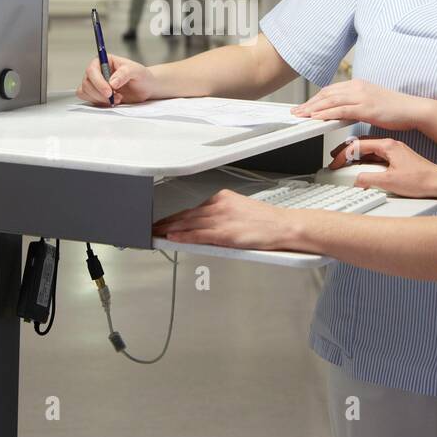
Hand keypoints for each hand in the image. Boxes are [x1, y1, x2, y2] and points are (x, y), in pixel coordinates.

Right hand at [77, 54, 157, 105]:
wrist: (146, 89)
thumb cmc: (141, 76)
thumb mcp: (136, 71)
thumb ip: (124, 73)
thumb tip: (112, 82)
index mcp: (104, 61)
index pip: (92, 70)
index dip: (98, 82)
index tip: (109, 91)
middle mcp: (98, 71)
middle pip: (87, 83)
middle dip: (100, 93)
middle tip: (115, 97)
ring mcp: (96, 83)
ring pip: (86, 92)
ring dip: (101, 99)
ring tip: (117, 98)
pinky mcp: (97, 94)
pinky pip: (89, 99)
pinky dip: (99, 103)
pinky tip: (112, 101)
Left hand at [153, 189, 302, 249]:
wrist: (282, 226)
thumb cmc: (266, 222)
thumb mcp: (240, 209)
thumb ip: (221, 214)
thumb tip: (204, 224)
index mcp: (222, 198)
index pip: (193, 208)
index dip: (176, 216)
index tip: (165, 220)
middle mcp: (219, 206)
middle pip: (187, 215)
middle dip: (168, 222)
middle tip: (153, 226)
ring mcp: (220, 219)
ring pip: (188, 224)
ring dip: (170, 229)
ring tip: (157, 234)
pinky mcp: (224, 233)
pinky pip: (197, 235)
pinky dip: (182, 236)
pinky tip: (172, 238)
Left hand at [290, 79, 425, 129]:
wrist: (413, 109)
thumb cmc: (395, 108)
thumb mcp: (371, 102)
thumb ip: (356, 104)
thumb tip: (342, 112)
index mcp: (358, 84)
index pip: (330, 90)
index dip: (315, 99)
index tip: (304, 106)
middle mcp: (358, 87)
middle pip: (327, 94)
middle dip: (309, 104)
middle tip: (296, 112)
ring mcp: (361, 96)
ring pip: (330, 101)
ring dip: (313, 109)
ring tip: (301, 116)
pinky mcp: (366, 107)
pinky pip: (341, 110)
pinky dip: (326, 113)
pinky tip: (316, 118)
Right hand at [327, 137, 436, 197]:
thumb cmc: (421, 180)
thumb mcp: (389, 182)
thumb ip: (368, 179)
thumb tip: (355, 179)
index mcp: (388, 146)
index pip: (358, 146)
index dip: (343, 155)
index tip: (335, 164)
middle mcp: (391, 146)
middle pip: (362, 145)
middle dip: (347, 152)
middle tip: (335, 159)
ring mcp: (395, 152)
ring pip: (369, 150)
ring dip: (356, 157)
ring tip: (345, 163)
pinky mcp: (398, 160)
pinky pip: (377, 157)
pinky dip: (366, 161)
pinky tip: (362, 168)